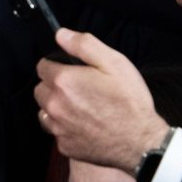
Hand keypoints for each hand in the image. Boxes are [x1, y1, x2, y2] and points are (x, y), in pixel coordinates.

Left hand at [35, 29, 167, 170]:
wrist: (141, 142)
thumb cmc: (130, 101)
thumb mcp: (114, 63)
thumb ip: (84, 45)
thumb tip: (61, 34)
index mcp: (63, 82)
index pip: (42, 67)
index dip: (57, 66)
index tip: (73, 71)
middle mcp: (54, 105)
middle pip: (40, 89)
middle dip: (54, 87)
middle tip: (80, 90)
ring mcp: (58, 128)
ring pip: (45, 111)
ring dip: (56, 108)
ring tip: (81, 108)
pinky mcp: (65, 146)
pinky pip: (56, 132)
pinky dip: (65, 128)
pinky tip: (84, 125)